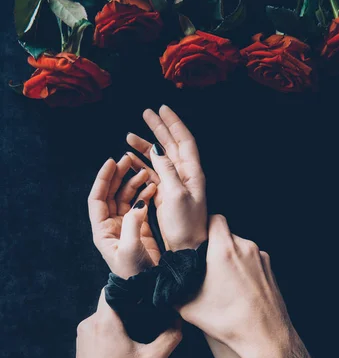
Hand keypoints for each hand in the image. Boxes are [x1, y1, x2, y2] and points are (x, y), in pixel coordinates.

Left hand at [73, 290, 181, 357]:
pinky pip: (99, 329)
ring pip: (106, 316)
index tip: (148, 290)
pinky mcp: (82, 348)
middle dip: (131, 304)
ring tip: (142, 331)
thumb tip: (178, 320)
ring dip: (122, 319)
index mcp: (104, 323)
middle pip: (112, 301)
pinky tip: (128, 346)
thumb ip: (170, 336)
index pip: (115, 287)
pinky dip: (114, 331)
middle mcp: (89, 325)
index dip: (132, 285)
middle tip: (151, 311)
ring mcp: (83, 337)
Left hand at [88, 155, 158, 277]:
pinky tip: (152, 187)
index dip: (103, 180)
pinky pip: (139, 206)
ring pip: (126, 198)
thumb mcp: (131, 249)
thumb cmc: (134, 274)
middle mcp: (111, 226)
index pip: (97, 199)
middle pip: (111, 194)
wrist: (147, 288)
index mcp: (102, 230)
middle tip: (128, 159)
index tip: (111, 162)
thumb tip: (139, 203)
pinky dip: (145, 194)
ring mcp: (125, 226)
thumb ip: (133, 224)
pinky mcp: (139, 229)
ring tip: (144, 171)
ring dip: (133, 183)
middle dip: (118, 176)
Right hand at [126, 105, 206, 250]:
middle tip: (146, 113)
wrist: (186, 248)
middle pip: (171, 145)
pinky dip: (142, 163)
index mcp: (192, 173)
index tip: (162, 109)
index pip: (184, 141)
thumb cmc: (185, 225)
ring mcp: (174, 184)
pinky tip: (130, 158)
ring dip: (145, 146)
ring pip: (159, 158)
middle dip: (159, 128)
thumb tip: (157, 149)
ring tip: (128, 136)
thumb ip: (167, 170)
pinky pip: (153, 173)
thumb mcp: (176, 195)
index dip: (174, 123)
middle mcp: (184, 175)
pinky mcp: (165, 194)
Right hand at [180, 215, 294, 357]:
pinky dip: (243, 269)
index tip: (196, 240)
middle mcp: (245, 247)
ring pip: (239, 248)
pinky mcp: (270, 269)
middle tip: (205, 266)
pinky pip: (252, 260)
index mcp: (224, 249)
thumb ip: (173, 287)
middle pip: (226, 234)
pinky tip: (238, 290)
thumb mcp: (188, 306)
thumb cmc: (228, 321)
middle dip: (215, 246)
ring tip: (222, 283)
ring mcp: (261, 257)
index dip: (203, 226)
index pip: (214, 218)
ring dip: (229, 258)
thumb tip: (163, 281)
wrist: (265, 337)